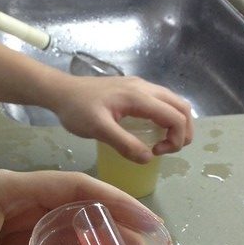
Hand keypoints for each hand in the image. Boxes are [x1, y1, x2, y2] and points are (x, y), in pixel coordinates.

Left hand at [48, 75, 192, 161]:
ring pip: (173, 102)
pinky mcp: (133, 88)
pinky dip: (167, 116)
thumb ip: (124, 144)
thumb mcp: (98, 130)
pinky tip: (152, 130)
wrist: (60, 91)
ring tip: (163, 143)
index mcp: (139, 97)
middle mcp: (145, 87)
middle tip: (167, 150)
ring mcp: (140, 86)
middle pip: (181, 107)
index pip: (175, 116)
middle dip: (183, 131)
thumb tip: (148, 158)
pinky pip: (161, 101)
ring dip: (177, 123)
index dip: (176, 139)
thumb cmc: (76, 110)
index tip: (156, 153)